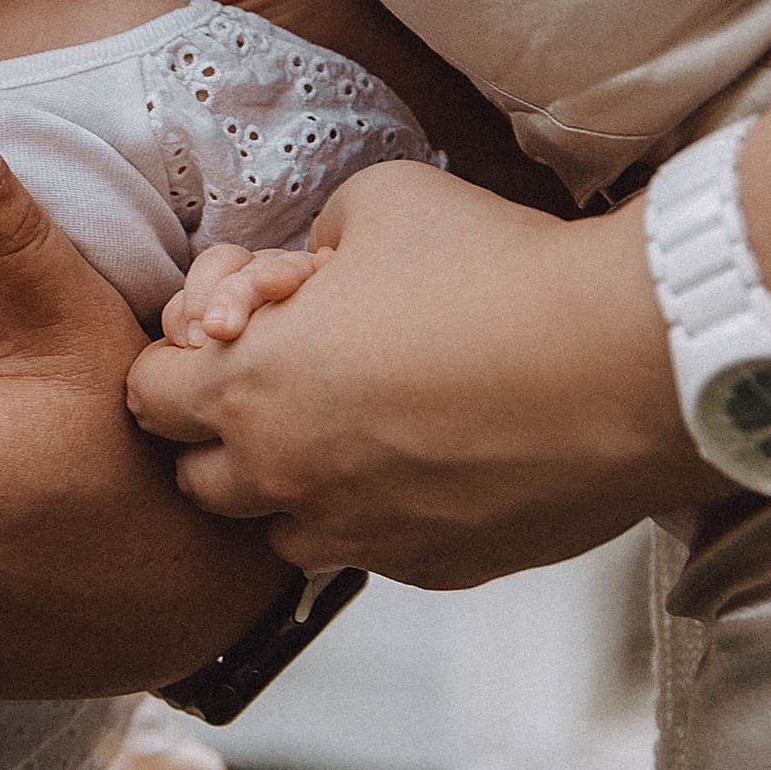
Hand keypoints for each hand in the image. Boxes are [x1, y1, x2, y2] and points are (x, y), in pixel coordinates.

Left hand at [123, 157, 718, 584]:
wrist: (625, 360)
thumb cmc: (498, 269)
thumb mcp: (377, 201)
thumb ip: (313, 239)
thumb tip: (310, 270)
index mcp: (251, 384)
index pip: (145, 398)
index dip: (177, 362)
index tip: (230, 338)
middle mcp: (289, 476)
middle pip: (196, 481)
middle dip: (223, 434)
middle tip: (286, 383)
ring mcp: (360, 534)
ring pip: (280, 533)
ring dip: (296, 487)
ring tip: (358, 428)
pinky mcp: (433, 569)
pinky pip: (371, 553)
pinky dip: (379, 516)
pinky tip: (432, 459)